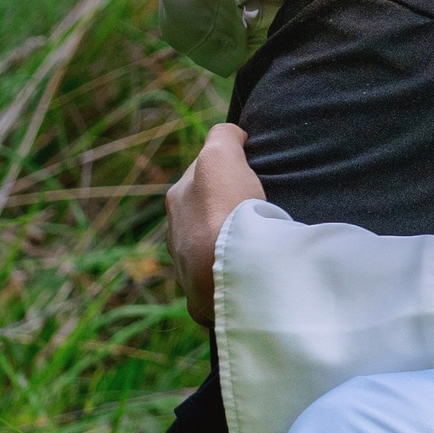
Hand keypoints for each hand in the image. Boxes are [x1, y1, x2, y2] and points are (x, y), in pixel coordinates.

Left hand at [167, 123, 263, 327]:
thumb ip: (222, 137)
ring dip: (229, 240)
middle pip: (205, 210)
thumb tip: (231, 134)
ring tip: (259, 239)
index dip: (228, 168)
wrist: (230, 271)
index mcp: (177, 199)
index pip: (203, 172)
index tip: (251, 174)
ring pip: (211, 245)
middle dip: (226, 207)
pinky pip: (220, 276)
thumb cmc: (226, 211)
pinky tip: (253, 266)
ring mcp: (186, 268)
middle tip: (259, 206)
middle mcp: (174, 232)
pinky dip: (234, 269)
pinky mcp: (202, 298)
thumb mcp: (220, 156)